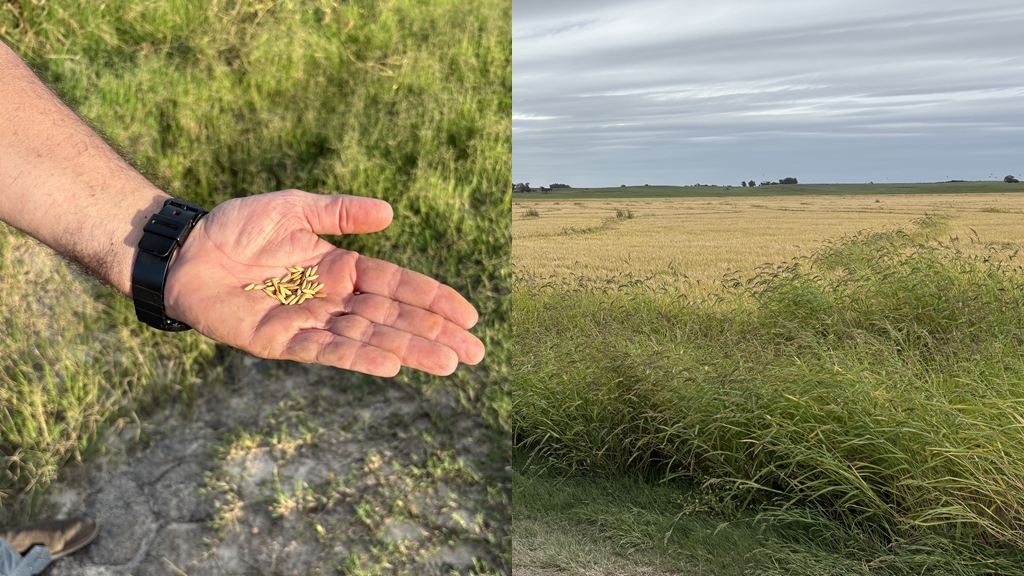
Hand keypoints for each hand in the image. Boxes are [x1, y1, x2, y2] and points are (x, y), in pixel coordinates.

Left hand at [160, 190, 484, 376]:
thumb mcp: (295, 208)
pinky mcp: (279, 342)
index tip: (469, 315)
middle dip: (434, 334)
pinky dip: (359, 358)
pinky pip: (326, 351)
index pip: (397, 285)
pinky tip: (392, 365)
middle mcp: (332, 299)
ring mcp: (308, 323)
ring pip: (369, 339)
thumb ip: (340, 212)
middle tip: (475, 353)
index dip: (433, 299)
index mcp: (340, 268)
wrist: (182, 250)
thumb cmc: (236, 226)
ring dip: (409, 351)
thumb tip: (391, 213)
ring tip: (449, 364)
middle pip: (393, 318)